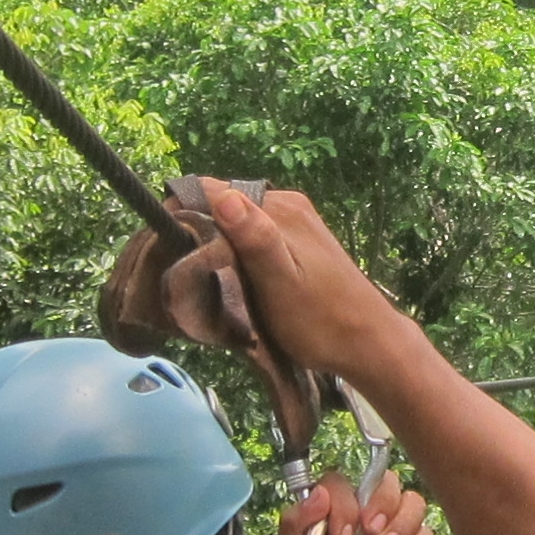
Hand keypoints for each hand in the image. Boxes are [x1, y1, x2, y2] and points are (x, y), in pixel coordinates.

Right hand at [197, 183, 411, 381]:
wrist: (369, 344)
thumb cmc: (321, 321)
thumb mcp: (281, 284)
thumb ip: (255, 239)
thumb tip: (222, 195)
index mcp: (280, 209)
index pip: (212, 190)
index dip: (182, 212)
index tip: (165, 246)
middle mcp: (288, 204)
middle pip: (224, 204)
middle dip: (199, 230)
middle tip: (185, 271)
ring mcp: (296, 221)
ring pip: (238, 221)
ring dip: (218, 244)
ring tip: (207, 279)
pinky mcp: (300, 240)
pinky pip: (256, 234)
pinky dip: (239, 252)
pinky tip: (236, 279)